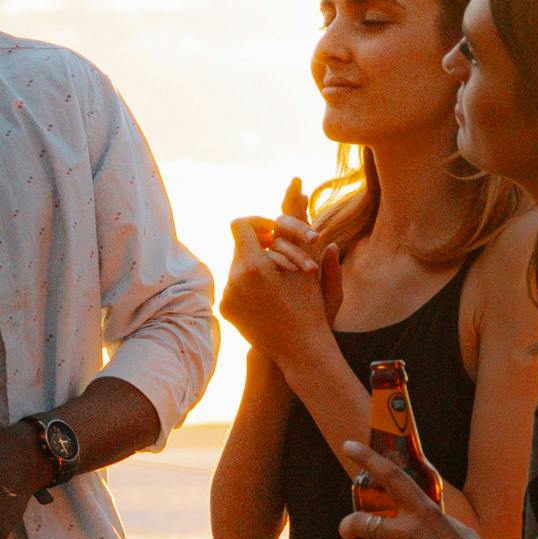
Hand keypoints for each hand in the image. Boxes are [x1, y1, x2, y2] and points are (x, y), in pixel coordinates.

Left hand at [216, 179, 338, 366]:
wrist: (299, 349)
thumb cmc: (311, 306)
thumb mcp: (309, 261)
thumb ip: (300, 224)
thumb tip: (299, 189)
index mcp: (254, 265)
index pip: (240, 225)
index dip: (257, 222)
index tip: (272, 232)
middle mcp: (234, 279)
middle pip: (239, 246)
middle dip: (259, 246)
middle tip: (280, 255)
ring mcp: (227, 296)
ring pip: (237, 265)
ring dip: (255, 265)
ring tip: (278, 278)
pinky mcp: (226, 309)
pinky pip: (233, 285)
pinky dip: (249, 284)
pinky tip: (269, 295)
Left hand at [339, 454, 514, 538]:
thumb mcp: (456, 529)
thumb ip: (428, 520)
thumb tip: (411, 515)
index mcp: (426, 513)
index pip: (392, 477)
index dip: (368, 459)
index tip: (349, 445)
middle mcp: (409, 532)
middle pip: (357, 521)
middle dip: (346, 529)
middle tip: (348, 536)